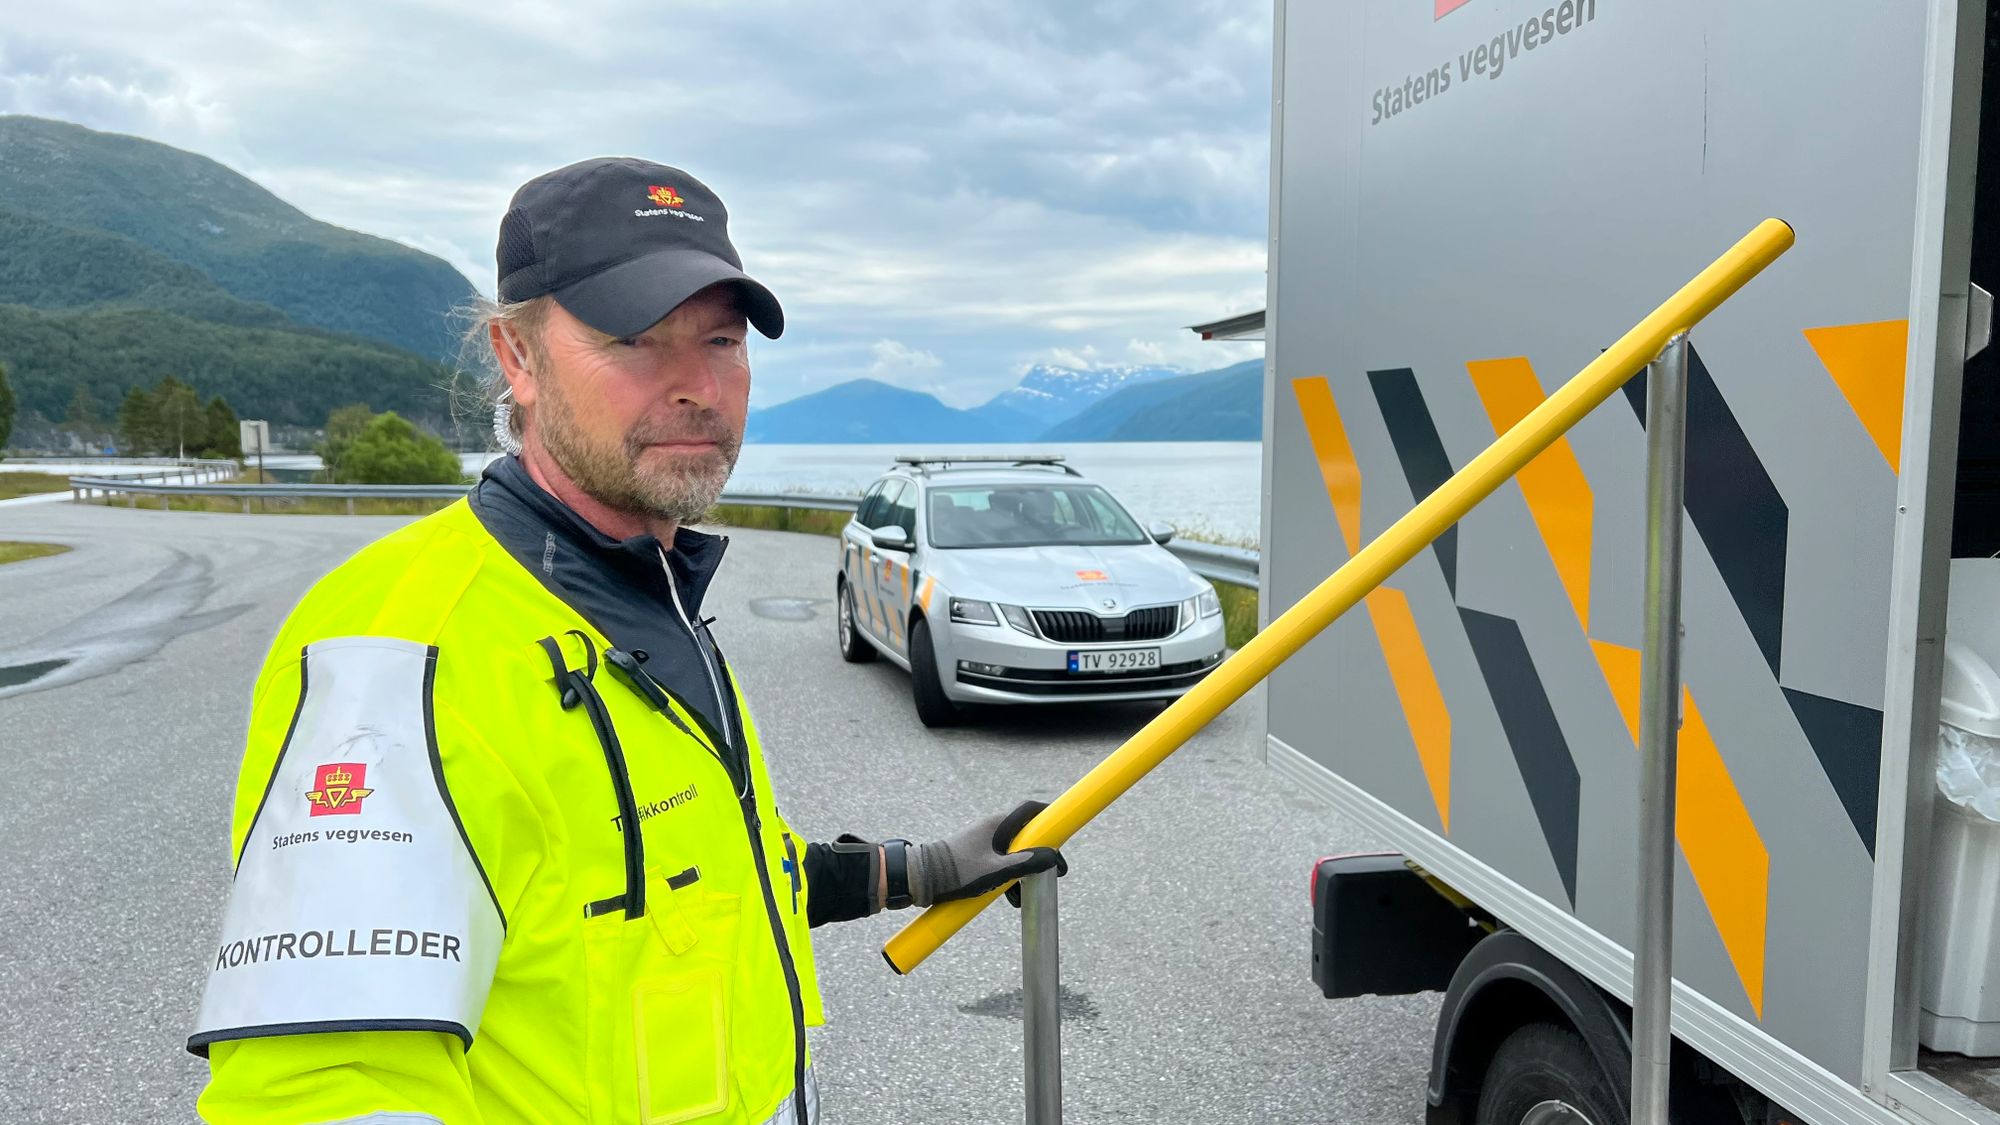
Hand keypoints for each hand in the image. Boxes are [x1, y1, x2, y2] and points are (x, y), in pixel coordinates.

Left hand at [909, 800, 1067, 907]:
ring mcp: (982, 842)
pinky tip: (1010, 897)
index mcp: (997, 824)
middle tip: (1053, 873)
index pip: (1031, 810)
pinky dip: (1008, 877)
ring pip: (1013, 853)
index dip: (1051, 819)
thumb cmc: (956, 871)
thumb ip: (1025, 864)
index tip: (1064, 834)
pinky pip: (999, 863)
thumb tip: (1051, 857)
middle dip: (1039, 855)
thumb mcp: (995, 871)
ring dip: (1023, 872)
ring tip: (1024, 896)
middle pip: (1025, 836)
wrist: (919, 878)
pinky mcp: (974, 856)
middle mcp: (991, 829)